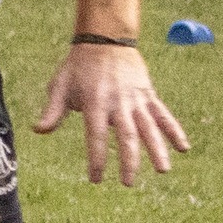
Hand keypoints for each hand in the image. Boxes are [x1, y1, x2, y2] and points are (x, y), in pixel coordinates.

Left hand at [33, 43, 189, 186]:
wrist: (105, 39)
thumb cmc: (78, 67)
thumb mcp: (60, 85)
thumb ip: (52, 110)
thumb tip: (38, 131)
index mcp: (95, 102)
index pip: (96, 135)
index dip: (97, 158)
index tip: (96, 178)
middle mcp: (118, 102)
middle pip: (126, 134)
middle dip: (129, 160)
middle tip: (129, 183)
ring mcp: (136, 98)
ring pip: (149, 126)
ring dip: (157, 149)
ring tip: (163, 171)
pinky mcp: (148, 95)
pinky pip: (163, 114)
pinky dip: (174, 130)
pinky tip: (184, 148)